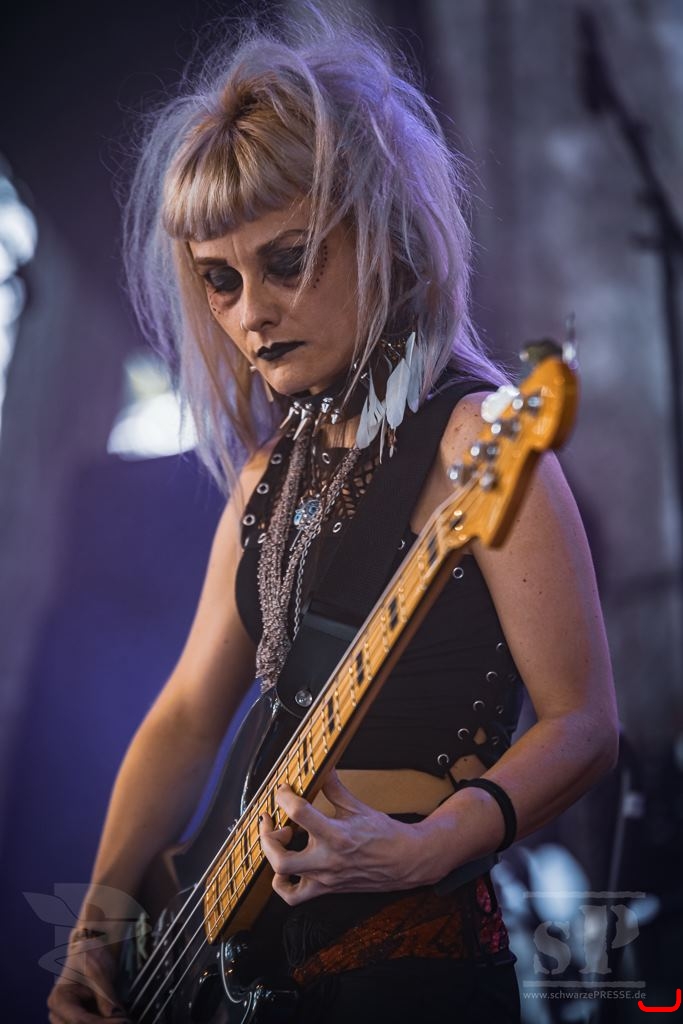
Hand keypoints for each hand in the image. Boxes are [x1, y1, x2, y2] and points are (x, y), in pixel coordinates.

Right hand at [47, 931, 128, 1022]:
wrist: (90, 952)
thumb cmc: (90, 956)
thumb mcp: (98, 969)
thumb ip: (104, 992)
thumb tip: (112, 1013)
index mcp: (59, 1000)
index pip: (79, 1021)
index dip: (102, 1023)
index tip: (122, 1020)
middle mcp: (59, 1014)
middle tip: (124, 1019)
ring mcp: (67, 1020)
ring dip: (106, 1023)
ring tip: (123, 1017)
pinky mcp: (80, 1021)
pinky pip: (93, 1023)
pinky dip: (106, 1022)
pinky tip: (118, 1017)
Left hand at [258, 769, 424, 904]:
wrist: (406, 861)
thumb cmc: (385, 834)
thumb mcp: (358, 806)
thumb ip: (335, 787)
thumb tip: (323, 767)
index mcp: (337, 834)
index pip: (299, 812)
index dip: (284, 796)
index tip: (283, 789)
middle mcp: (328, 860)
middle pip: (281, 858)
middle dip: (268, 837)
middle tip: (272, 820)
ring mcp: (326, 878)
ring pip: (283, 877)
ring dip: (273, 857)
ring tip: (280, 841)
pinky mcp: (327, 888)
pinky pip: (294, 897)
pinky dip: (281, 884)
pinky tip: (283, 869)